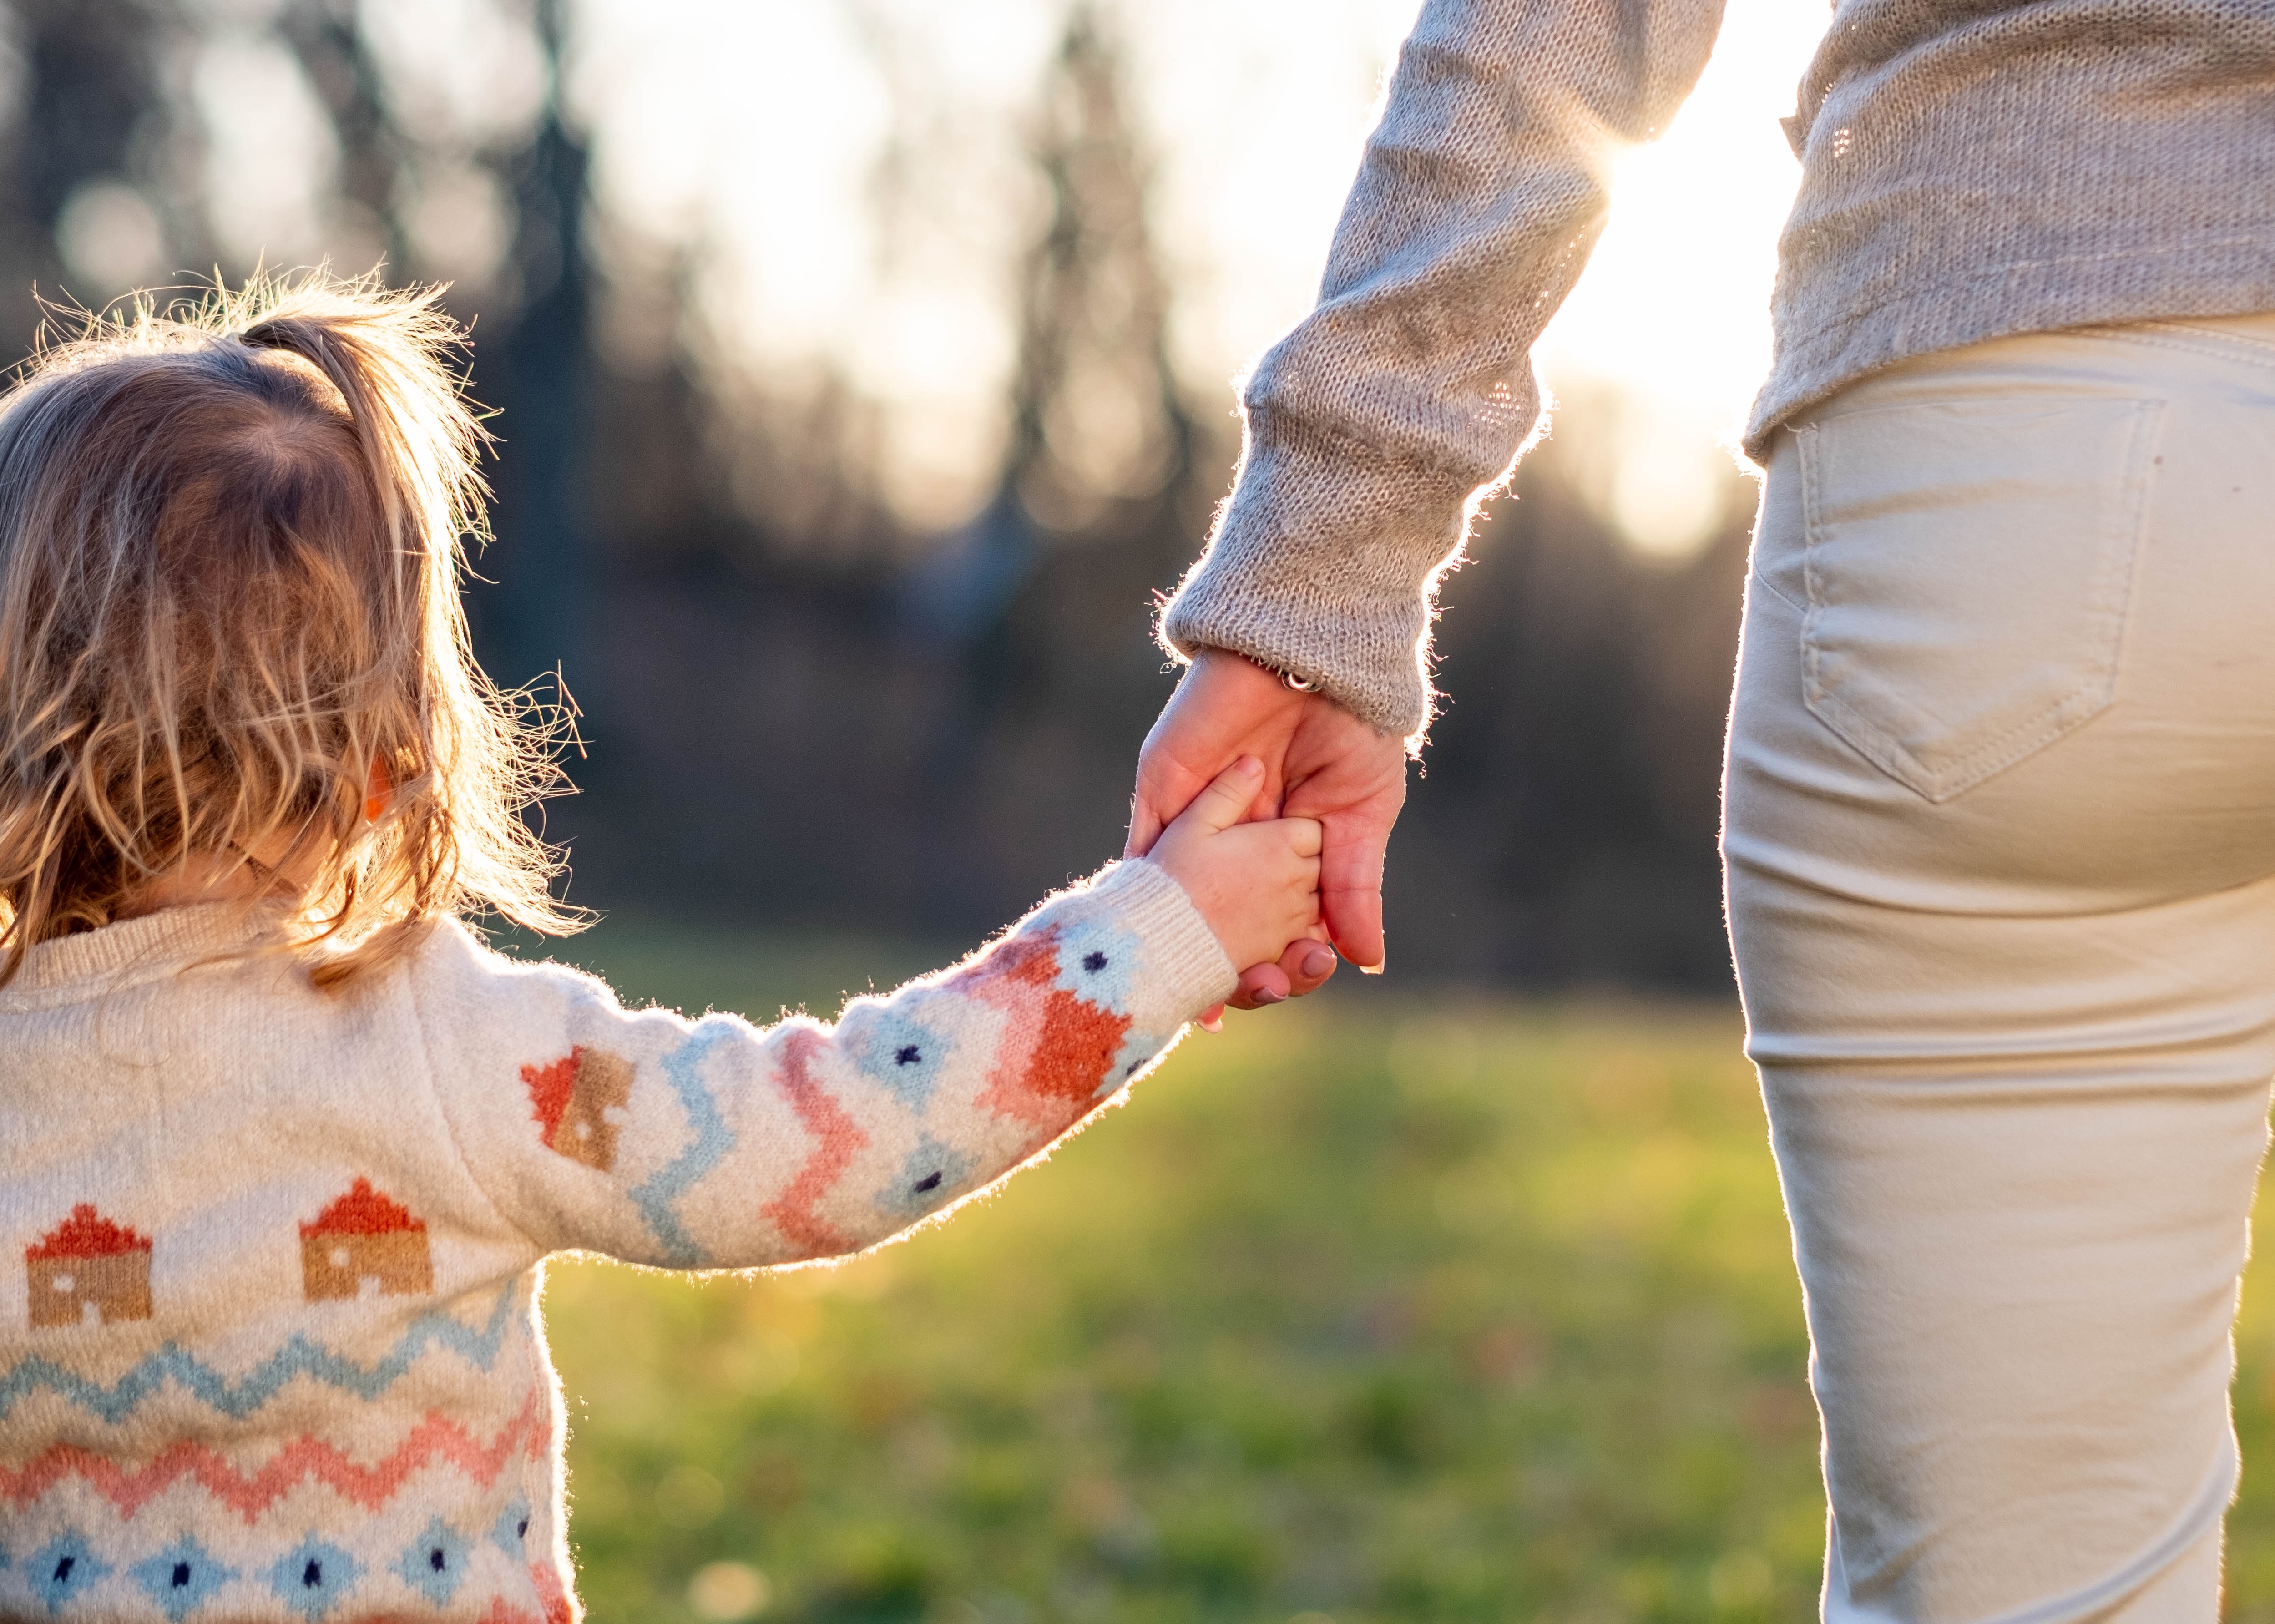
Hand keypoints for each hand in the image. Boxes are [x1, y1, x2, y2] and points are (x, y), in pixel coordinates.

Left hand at [1129, 650, 1406, 1010]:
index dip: (1285, 960)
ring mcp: (1196, 822)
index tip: (1296, 978)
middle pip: (1225, 925)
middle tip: (1255, 988)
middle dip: (1236, 964)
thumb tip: (1367, 961)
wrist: (1313, 654)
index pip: (1278, 925)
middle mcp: (1237, 848)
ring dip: (1188, 945)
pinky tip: (1152, 936)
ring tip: (1201, 985)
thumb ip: (1354, 886)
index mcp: (1286, 856)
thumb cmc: (1352, 728)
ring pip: (1181, 902)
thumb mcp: (1364, 814)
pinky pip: (1144, 852)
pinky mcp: (1163, 793)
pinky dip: (1144, 896)